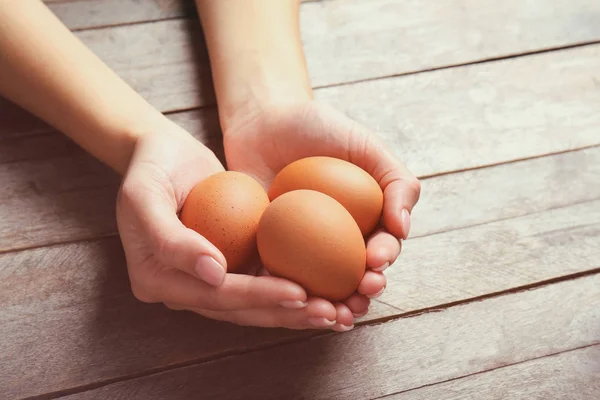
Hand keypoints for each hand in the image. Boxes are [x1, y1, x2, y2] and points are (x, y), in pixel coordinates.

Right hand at [116, 120, 337, 328]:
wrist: (161, 153)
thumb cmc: (150, 169)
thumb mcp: (145, 196)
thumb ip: (170, 239)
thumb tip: (213, 274)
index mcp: (156, 280)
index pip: (214, 296)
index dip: (257, 297)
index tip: (298, 293)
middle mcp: (181, 288)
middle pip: (239, 309)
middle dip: (285, 314)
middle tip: (328, 311)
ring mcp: (205, 280)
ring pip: (253, 305)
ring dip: (293, 312)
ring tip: (334, 311)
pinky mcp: (227, 265)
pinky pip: (259, 282)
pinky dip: (289, 290)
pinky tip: (323, 291)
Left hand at [223, 101, 421, 329]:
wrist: (263, 119)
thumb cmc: (319, 129)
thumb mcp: (366, 148)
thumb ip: (396, 182)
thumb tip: (403, 228)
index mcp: (363, 222)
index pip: (378, 248)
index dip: (382, 261)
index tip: (375, 261)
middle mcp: (334, 241)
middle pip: (351, 277)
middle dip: (361, 294)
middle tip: (359, 294)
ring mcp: (299, 250)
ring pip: (318, 288)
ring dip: (329, 306)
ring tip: (333, 314)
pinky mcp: (265, 252)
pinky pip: (276, 278)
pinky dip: (286, 295)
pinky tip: (292, 304)